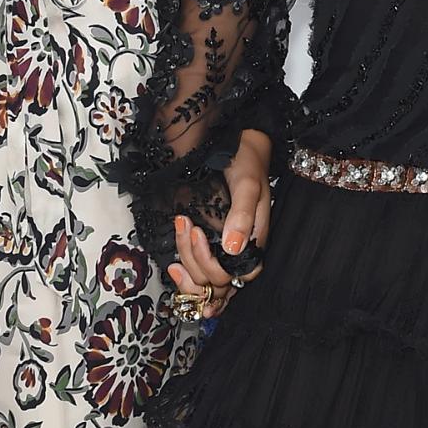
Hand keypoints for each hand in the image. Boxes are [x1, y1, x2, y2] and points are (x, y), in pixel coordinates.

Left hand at [169, 129, 272, 315]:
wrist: (236, 145)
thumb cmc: (246, 163)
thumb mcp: (247, 185)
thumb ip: (243, 216)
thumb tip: (231, 248)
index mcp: (254, 242)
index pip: (236, 276)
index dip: (215, 268)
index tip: (199, 235)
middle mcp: (239, 251)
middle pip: (218, 282)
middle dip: (196, 261)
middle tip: (188, 226)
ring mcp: (223, 250)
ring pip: (205, 281)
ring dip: (187, 267)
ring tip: (179, 235)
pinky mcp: (209, 244)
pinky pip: (198, 273)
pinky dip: (185, 274)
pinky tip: (174, 265)